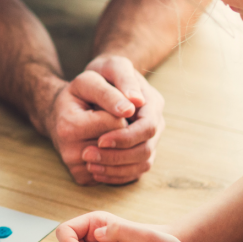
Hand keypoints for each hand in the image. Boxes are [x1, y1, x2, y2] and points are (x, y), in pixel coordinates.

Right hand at [44, 71, 130, 184]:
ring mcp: (76, 168)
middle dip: (125, 130)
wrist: (56, 116)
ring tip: (114, 131)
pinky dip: (123, 161)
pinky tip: (113, 146)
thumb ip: (109, 93)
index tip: (114, 105)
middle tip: (114, 118)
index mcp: (70, 127)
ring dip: (126, 146)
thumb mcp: (88, 83)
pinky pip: (117, 175)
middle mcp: (70, 153)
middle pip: (121, 145)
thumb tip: (133, 108)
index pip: (118, 124)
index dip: (123, 113)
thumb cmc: (76, 96)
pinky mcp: (82, 178)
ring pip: (123, 162)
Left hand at [83, 56, 164, 183]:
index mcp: (153, 104)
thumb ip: (124, 78)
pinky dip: (116, 175)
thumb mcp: (112, 66)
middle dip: (117, 157)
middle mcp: (155, 124)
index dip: (125, 137)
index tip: (100, 140)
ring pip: (141, 164)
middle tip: (87, 156)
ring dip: (115, 169)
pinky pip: (134, 171)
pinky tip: (95, 171)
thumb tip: (135, 102)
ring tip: (89, 166)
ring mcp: (149, 139)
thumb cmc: (105, 72)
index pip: (147, 128)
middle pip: (145, 151)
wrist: (101, 81)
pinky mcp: (138, 152)